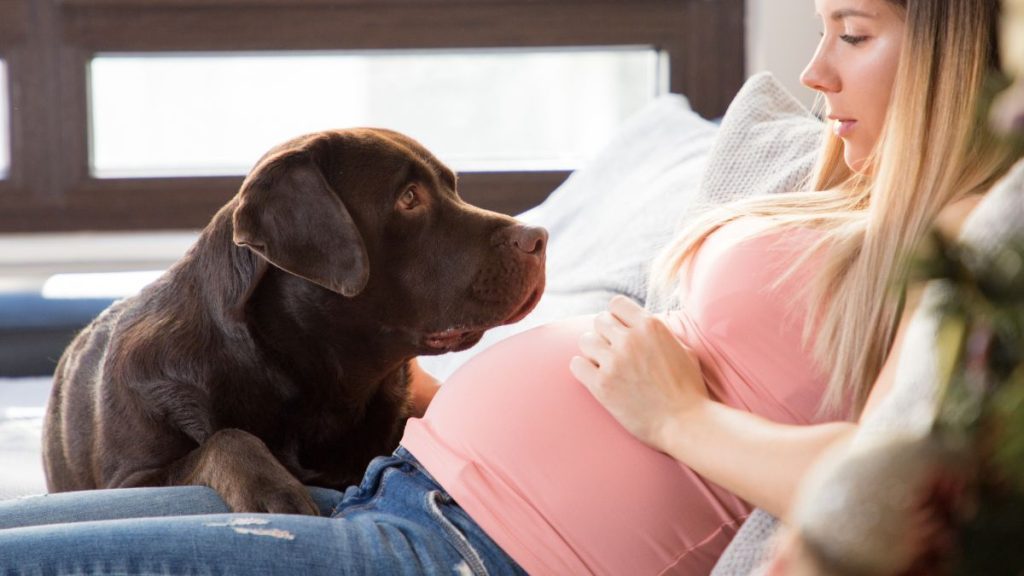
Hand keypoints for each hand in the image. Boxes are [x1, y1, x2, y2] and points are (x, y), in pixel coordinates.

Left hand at [570, 295, 708, 450]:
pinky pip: (576, 365)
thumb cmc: (688, 388)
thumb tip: (642, 324)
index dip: (617, 316)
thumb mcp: (682, 348)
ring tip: (604, 364)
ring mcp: (614, 362)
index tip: (621, 330)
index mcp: (651, 326)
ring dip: (593, 351)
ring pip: (585, 340)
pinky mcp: (602, 385)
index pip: (617, 303)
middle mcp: (630, 339)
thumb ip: (659, 333)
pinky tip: (595, 377)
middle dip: (605, 334)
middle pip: (599, 320)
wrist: (685, 423)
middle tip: (614, 351)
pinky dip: (583, 369)